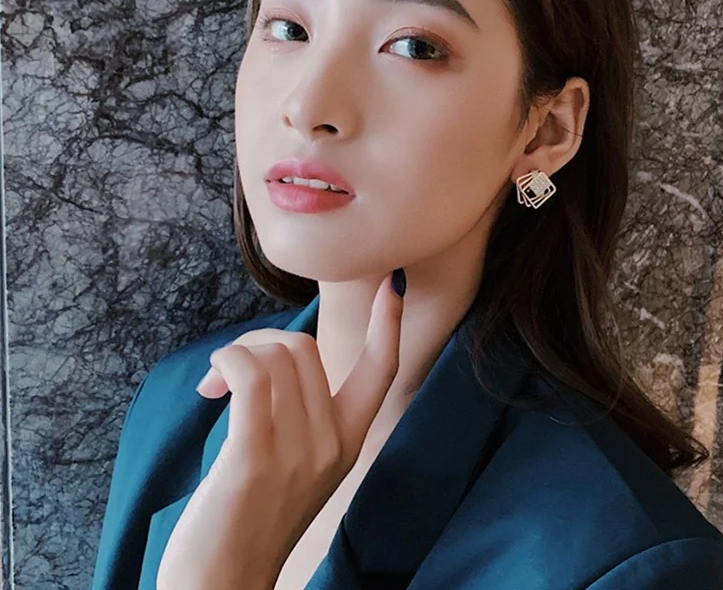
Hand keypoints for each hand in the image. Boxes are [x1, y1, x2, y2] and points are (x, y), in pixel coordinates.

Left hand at [156, 269, 405, 589]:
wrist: (222, 586)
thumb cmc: (252, 518)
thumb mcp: (300, 464)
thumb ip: (302, 413)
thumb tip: (273, 358)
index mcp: (347, 442)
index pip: (382, 370)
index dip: (387, 324)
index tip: (389, 284)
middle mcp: (331, 444)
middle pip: (303, 347)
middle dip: (261, 341)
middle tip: (230, 371)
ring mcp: (296, 453)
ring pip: (276, 356)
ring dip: (239, 353)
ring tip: (217, 385)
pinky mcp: (254, 458)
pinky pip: (250, 375)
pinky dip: (228, 361)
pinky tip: (212, 382)